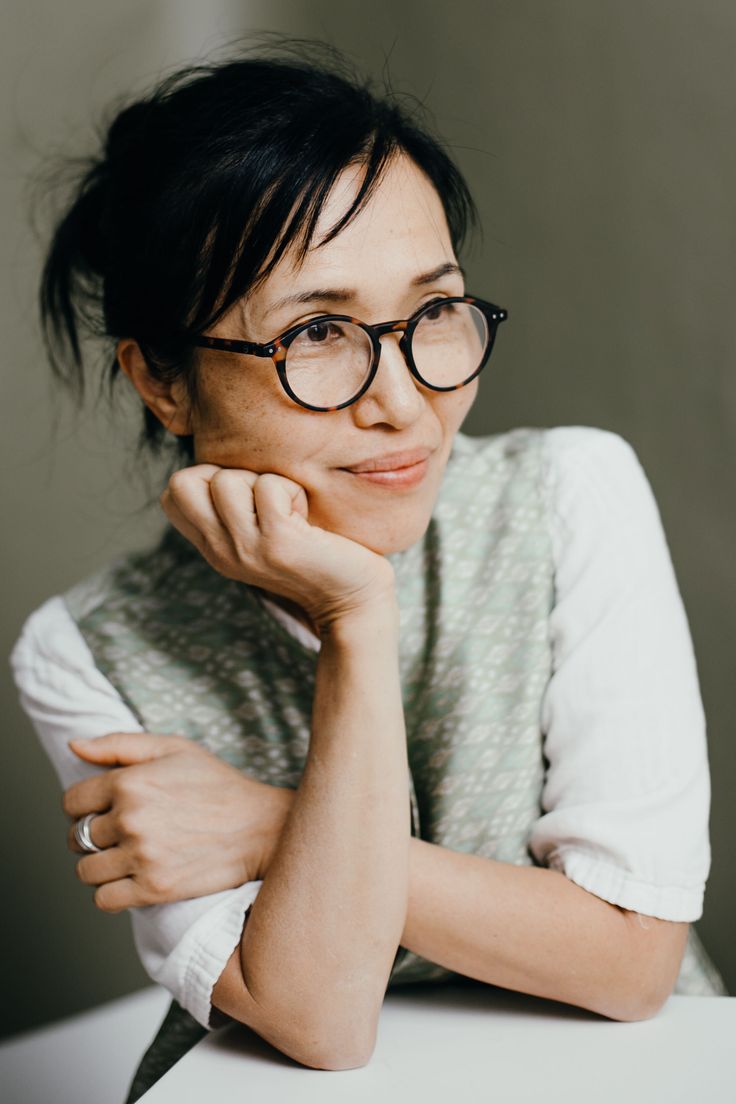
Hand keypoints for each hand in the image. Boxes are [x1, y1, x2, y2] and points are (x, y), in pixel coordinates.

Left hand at [64, 732, 293, 912]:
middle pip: (77, 836)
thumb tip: (73, 745)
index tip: (103, 809)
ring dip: (98, 866)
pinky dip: (110, 893)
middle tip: (117, 833)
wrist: (261, 827)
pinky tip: (129, 880)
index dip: (83, 805)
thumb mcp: (173, 749)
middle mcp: (130, 819)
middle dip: (90, 835)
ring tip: (123, 857)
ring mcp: (142, 857)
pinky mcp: (154, 889)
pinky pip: (104, 900)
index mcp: (129, 782)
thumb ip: (118, 744)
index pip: (72, 801)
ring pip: (86, 871)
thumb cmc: (218, 785)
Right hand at [159, 464, 396, 632]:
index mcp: (213, 547)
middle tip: (262, 498)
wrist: (353, 600)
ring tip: (288, 509)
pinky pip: (270, 486)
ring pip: (226, 480)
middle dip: (224, 473)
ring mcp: (247, 548)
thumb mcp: (259, 538)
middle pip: (183, 482)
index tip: (245, 496)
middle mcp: (221, 551)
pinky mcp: (279, 542)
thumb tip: (223, 465)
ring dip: (264, 480)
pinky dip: (292, 490)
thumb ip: (235, 512)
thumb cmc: (315, 555)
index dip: (205, 478)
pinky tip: (305, 516)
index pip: (171, 495)